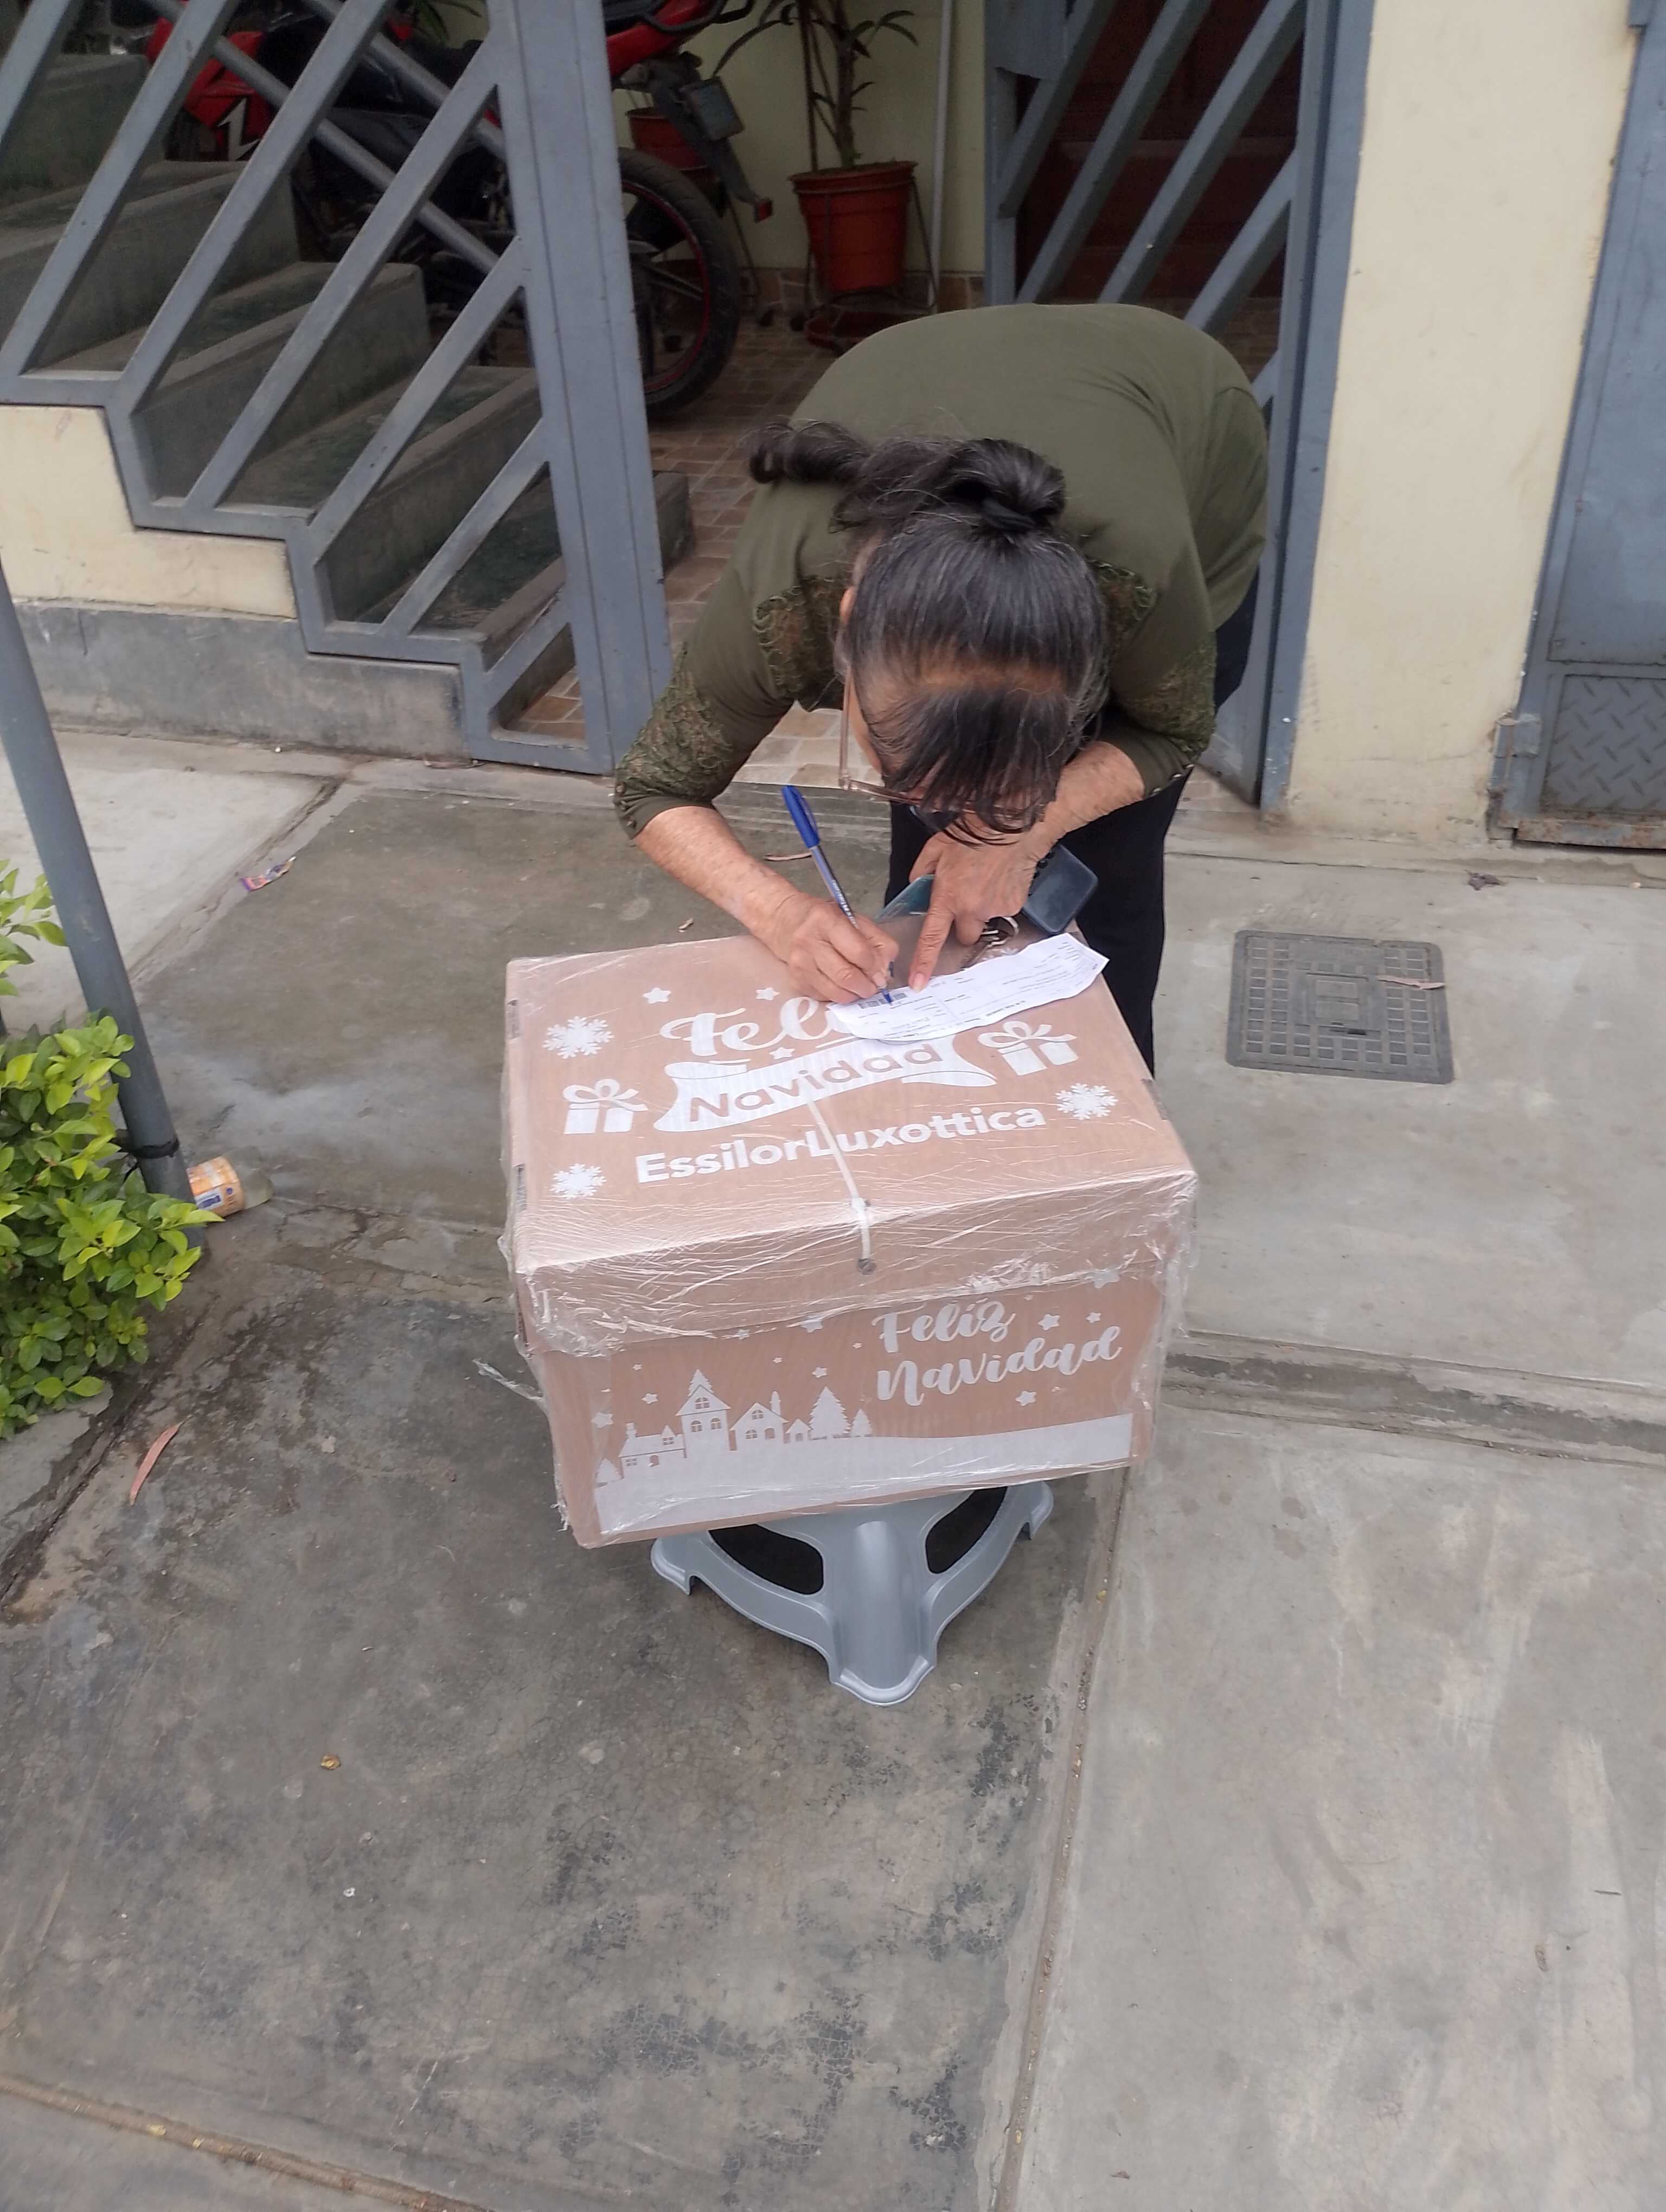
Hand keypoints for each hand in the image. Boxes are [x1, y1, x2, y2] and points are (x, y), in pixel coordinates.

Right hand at [756, 888, 898, 1003]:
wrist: (784, 921)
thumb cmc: (824, 919)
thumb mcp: (854, 919)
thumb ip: (877, 941)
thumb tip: (884, 971)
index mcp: (826, 920)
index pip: (858, 952)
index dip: (874, 967)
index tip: (880, 973)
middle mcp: (808, 942)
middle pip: (846, 976)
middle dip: (866, 986)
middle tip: (873, 987)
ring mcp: (799, 964)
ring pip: (835, 992)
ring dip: (854, 995)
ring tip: (860, 988)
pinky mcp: (795, 980)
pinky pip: (824, 997)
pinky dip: (838, 995)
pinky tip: (841, 986)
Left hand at [908, 828, 1046, 988]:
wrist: (1012, 827)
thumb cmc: (973, 834)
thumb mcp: (935, 848)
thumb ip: (921, 872)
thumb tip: (917, 886)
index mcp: (947, 897)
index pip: (932, 938)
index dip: (923, 963)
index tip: (918, 984)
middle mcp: (971, 909)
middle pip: (964, 936)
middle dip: (963, 923)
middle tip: (966, 898)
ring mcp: (995, 909)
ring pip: (984, 921)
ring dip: (982, 908)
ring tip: (986, 880)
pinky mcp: (1014, 906)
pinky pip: (1003, 911)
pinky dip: (1000, 899)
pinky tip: (1001, 878)